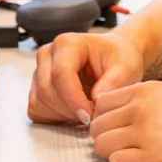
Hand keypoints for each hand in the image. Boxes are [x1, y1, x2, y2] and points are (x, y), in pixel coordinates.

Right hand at [28, 31, 145, 124]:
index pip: (60, 74)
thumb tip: (96, 100)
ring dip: (63, 115)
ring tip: (86, 112)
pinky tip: (73, 113)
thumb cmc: (117, 58)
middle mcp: (48, 54)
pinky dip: (54, 117)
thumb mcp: (125, 67)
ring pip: (40, 102)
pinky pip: (36, 109)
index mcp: (67, 44)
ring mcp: (39, 71)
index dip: (73, 99)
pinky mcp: (37, 87)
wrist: (113, 57)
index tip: (90, 116)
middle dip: (70, 110)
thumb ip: (113, 83)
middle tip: (93, 117)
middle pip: (47, 90)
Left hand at [88, 81, 161, 161]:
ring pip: (100, 145)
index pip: (101, 103)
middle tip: (123, 145)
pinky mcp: (153, 158)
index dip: (105, 119)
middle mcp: (141, 108)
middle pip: (97, 125)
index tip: (116, 128)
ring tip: (131, 154)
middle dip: (105, 137)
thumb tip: (118, 113)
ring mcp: (145, 133)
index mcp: (146, 90)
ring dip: (111, 152)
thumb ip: (144, 100)